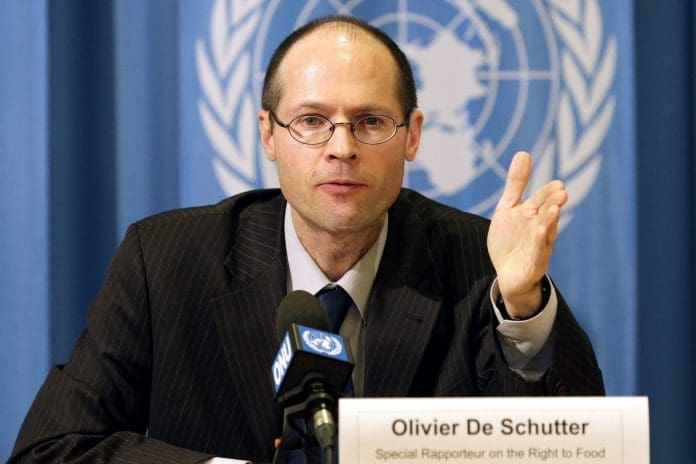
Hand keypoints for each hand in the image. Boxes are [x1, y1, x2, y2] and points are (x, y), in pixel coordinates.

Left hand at [487, 151, 566, 317]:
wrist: (509, 274)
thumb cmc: (511, 239)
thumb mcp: (508, 208)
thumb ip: (517, 183)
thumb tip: (523, 152)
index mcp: (533, 214)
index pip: (542, 200)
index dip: (548, 192)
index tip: (558, 184)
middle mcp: (539, 229)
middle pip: (546, 214)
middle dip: (553, 204)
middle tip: (561, 192)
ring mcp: (537, 247)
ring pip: (545, 233)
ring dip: (550, 222)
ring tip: (555, 210)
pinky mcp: (533, 264)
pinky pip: (537, 254)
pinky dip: (539, 245)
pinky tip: (540, 234)